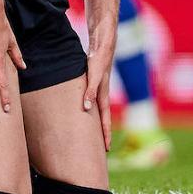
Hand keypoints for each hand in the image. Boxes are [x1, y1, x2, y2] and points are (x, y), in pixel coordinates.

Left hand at [82, 25, 116, 150]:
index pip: (104, 119)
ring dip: (97, 122)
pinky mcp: (93, 82)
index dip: (105, 134)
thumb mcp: (93, 75)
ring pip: (98, 110)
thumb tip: (87, 108)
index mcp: (102, 95)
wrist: (102, 43)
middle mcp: (101, 93)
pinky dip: (91, 109)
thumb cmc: (98, 59)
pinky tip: (86, 111)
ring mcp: (98, 88)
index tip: (106, 149)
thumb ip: (90, 91)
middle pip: (103, 117)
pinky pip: (93, 100)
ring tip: (94, 134)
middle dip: (103, 133)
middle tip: (104, 149)